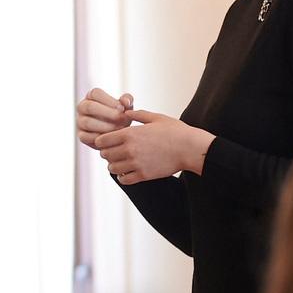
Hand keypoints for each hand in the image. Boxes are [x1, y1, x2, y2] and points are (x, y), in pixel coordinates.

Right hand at [76, 87, 135, 144]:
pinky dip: (100, 138)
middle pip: (89, 106)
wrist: (117, 133)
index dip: (109, 100)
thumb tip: (124, 101)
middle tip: (121, 118)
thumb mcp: (126, 106)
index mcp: (91, 96)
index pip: (95, 93)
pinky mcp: (81, 136)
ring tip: (119, 128)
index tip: (122, 108)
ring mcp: (80, 121)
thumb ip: (127, 100)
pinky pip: (86, 137)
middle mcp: (82, 107)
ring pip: (87, 122)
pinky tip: (112, 137)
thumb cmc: (120, 115)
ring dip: (105, 126)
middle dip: (108, 113)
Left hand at [92, 111, 213, 183]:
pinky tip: (129, 171)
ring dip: (115, 165)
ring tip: (123, 161)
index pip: (102, 141)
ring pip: (112, 168)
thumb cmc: (176, 131)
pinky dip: (123, 176)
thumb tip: (126, 113)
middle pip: (105, 155)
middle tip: (116, 151)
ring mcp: (135, 164)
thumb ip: (138, 115)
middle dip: (108, 152)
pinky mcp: (143, 175)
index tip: (109, 141)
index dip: (103, 141)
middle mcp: (129, 149)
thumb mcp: (156, 118)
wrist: (190, 149)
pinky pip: (123, 179)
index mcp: (130, 134)